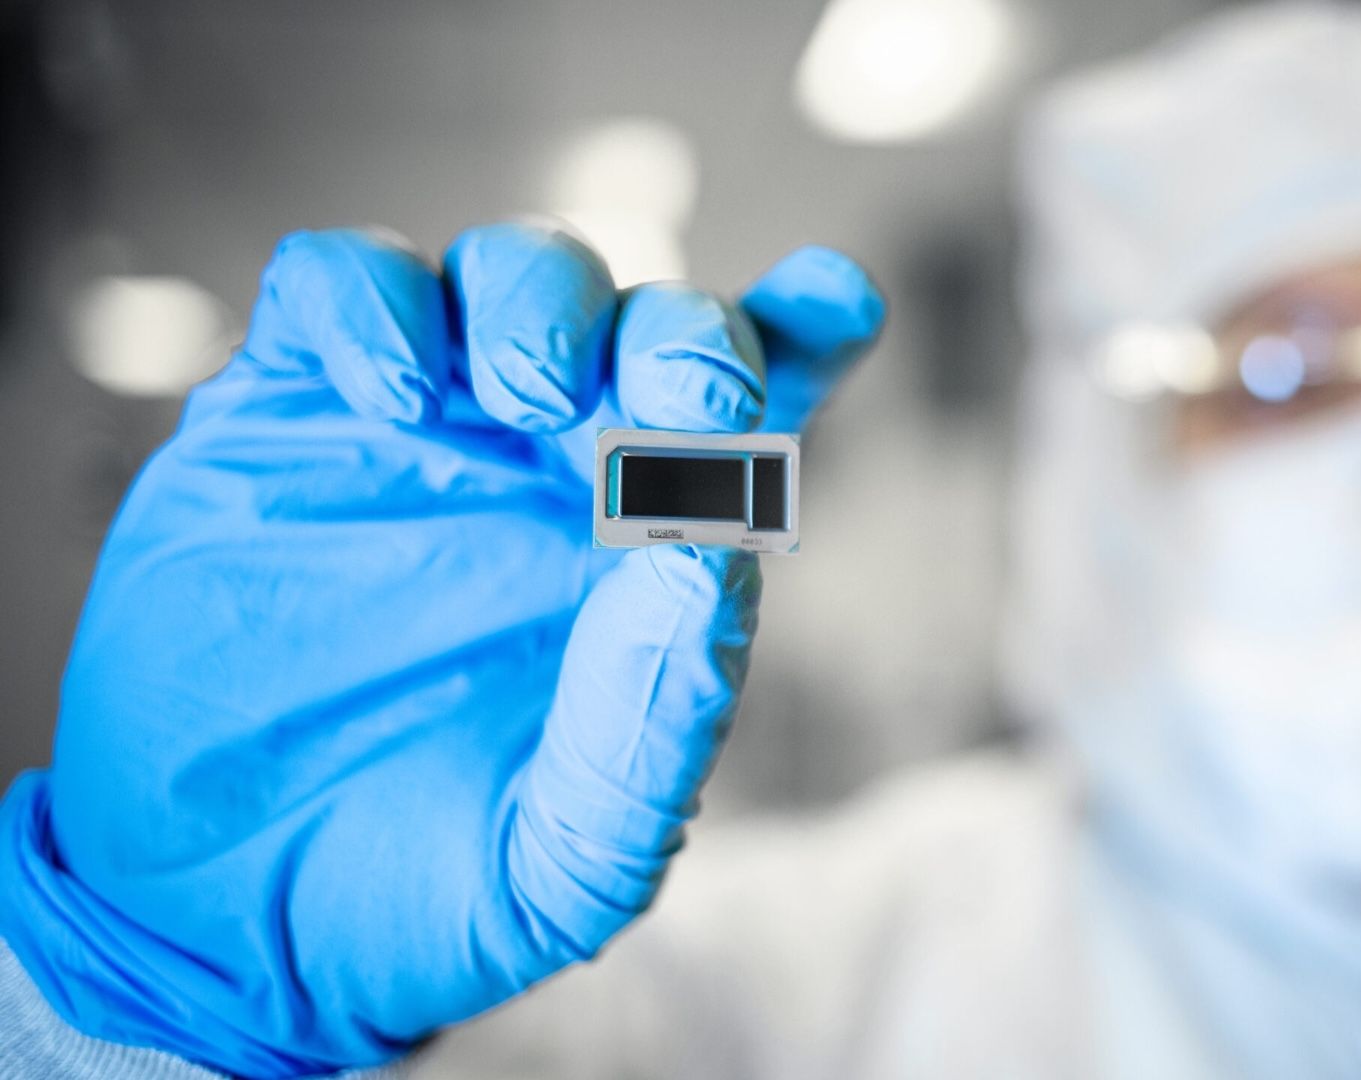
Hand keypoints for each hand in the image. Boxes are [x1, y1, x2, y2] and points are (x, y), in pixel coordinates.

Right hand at [0, 223, 882, 1076]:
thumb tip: (715, 555)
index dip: (807, 332)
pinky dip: (374, 299)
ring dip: (543, 300)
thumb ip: (650, 725)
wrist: (220, 927)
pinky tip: (392, 392)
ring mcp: (423, 432)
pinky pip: (336, 285)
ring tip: (523, 396)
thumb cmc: (423, 898)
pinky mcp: (286, 415)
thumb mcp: (564, 862)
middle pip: (650, 318)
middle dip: (685, 325)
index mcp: (651, 556)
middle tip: (686, 392)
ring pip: (513, 270)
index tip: (840, 301)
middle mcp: (552, 470)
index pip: (756, 415)